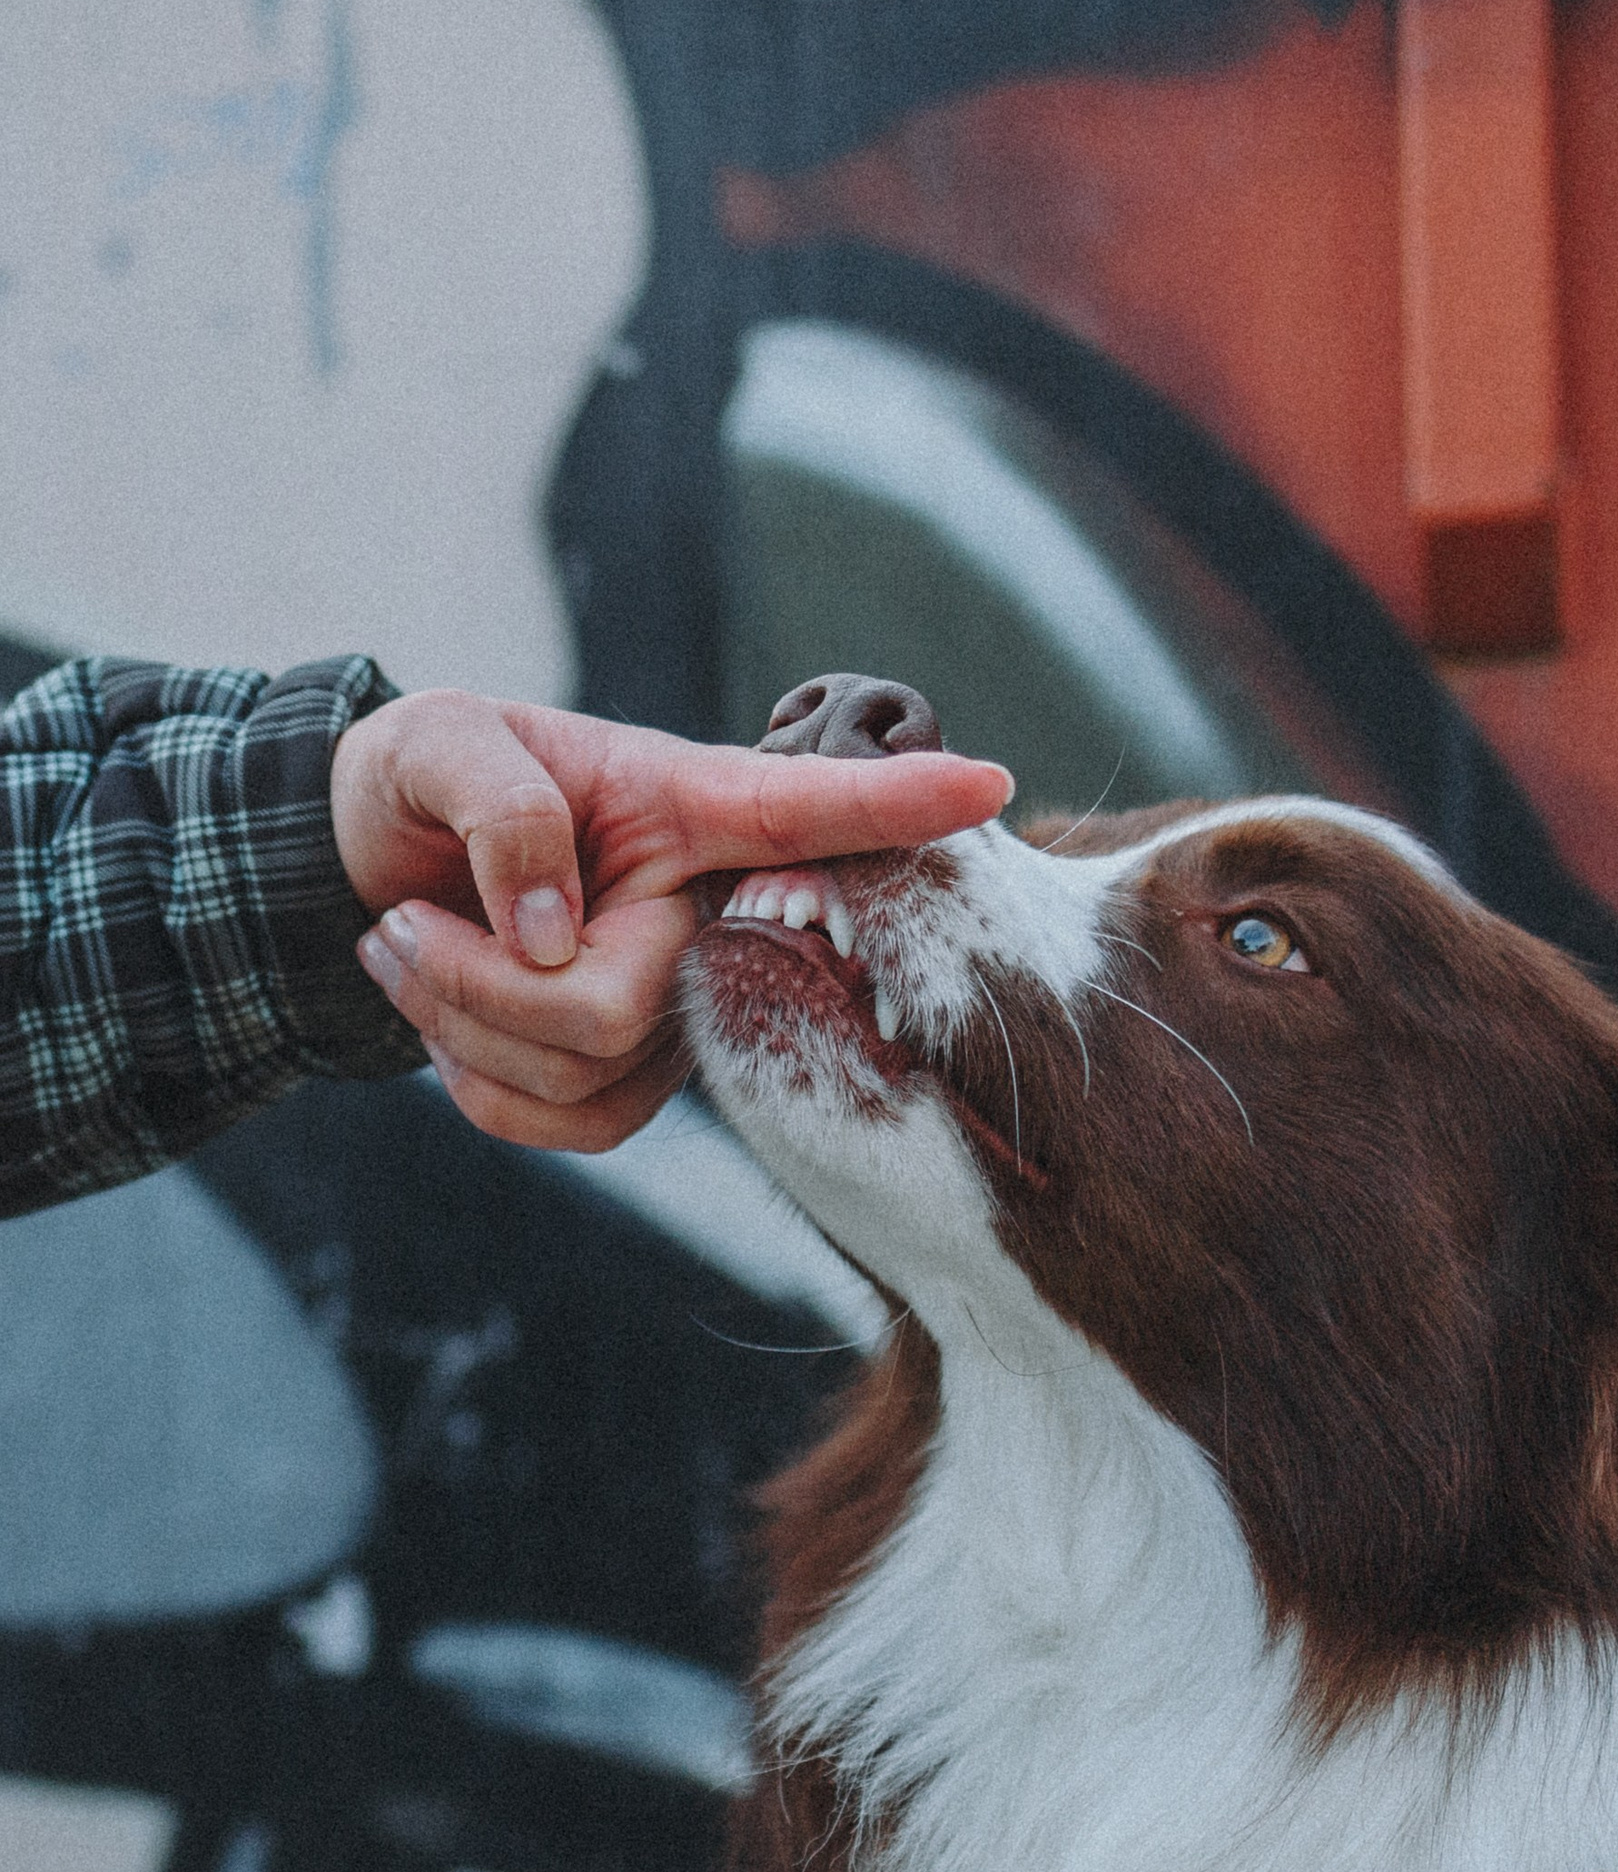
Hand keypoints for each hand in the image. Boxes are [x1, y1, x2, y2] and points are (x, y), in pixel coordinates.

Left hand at [335, 688, 1010, 1149]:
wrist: (373, 870)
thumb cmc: (422, 783)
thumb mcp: (435, 742)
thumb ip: (501, 810)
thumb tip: (553, 934)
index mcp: (691, 809)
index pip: (812, 813)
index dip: (900, 804)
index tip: (989, 784)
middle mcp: (710, 916)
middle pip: (617, 1007)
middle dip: (477, 984)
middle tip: (400, 924)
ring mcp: (679, 1009)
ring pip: (580, 1076)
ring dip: (451, 1021)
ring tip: (404, 942)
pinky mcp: (633, 1079)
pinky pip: (557, 1128)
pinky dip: (468, 1080)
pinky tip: (442, 1011)